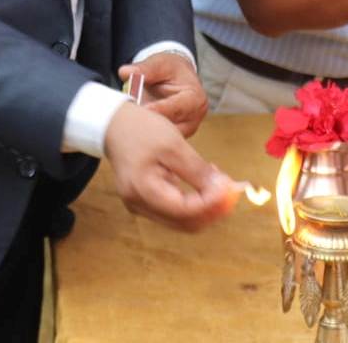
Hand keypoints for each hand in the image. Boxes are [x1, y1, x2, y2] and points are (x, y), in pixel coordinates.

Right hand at [102, 103, 234, 232]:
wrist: (114, 124)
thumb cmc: (141, 130)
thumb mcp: (173, 145)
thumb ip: (197, 171)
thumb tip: (223, 191)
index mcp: (143, 190)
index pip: (185, 211)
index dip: (212, 204)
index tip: (231, 189)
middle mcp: (140, 205)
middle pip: (186, 223)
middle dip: (213, 209)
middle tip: (232, 188)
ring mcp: (142, 205)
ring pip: (183, 220)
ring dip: (206, 206)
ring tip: (219, 181)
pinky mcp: (147, 200)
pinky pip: (175, 210)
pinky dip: (194, 201)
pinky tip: (204, 182)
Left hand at [119, 51, 206, 137]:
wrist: (177, 77)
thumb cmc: (170, 69)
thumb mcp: (159, 63)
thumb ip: (143, 69)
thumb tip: (125, 72)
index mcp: (195, 98)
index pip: (176, 108)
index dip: (158, 109)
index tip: (142, 111)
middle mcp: (194, 117)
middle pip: (172, 126)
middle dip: (151, 125)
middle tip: (130, 123)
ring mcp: (186, 129)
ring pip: (166, 137)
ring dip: (148, 133)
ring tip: (130, 127)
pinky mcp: (176, 136)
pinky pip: (162, 140)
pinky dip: (148, 137)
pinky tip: (132, 132)